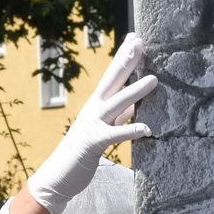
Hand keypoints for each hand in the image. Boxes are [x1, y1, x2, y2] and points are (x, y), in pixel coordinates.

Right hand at [24, 34, 155, 213]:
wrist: (58, 175)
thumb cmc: (82, 152)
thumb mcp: (103, 129)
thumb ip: (119, 117)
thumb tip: (135, 105)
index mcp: (96, 104)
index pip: (112, 76)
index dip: (123, 57)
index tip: (134, 38)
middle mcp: (93, 109)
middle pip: (112, 80)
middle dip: (126, 61)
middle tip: (139, 42)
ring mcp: (92, 124)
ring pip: (116, 104)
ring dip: (135, 91)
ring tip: (154, 79)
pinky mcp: (94, 143)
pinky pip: (115, 135)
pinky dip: (130, 130)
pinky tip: (146, 128)